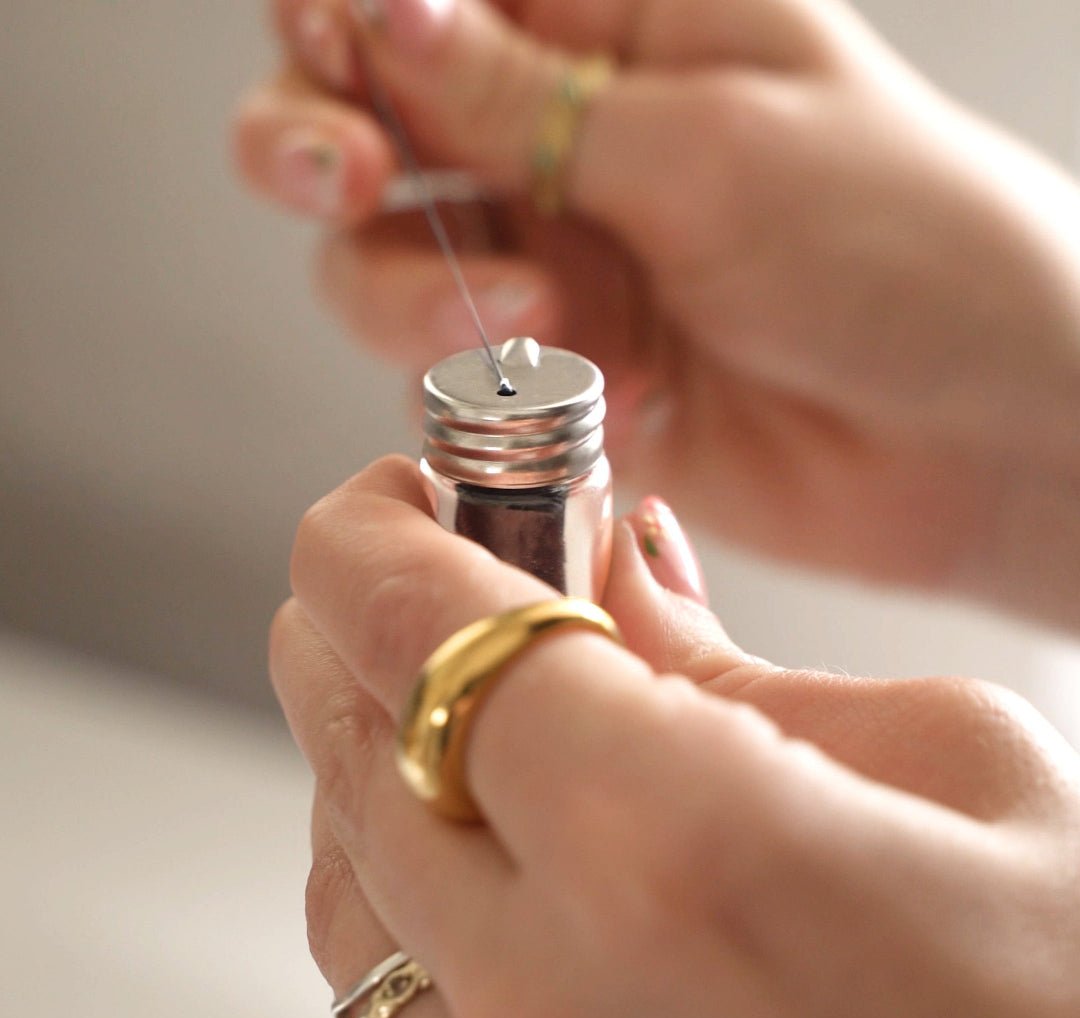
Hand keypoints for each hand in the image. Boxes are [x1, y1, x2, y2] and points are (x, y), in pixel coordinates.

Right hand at [233, 0, 1079, 626]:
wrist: (974, 429)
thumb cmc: (901, 244)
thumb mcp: (713, 139)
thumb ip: (529, 97)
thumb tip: (381, 15)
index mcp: (612, 30)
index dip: (340, 17)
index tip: (340, 58)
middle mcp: (562, 145)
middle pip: (362, 125)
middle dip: (318, 146)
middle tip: (356, 173)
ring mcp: (556, 266)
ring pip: (381, 268)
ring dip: (419, 293)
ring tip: (533, 320)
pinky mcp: (563, 379)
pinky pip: (457, 387)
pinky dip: (498, 395)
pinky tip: (610, 396)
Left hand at [271, 455, 1079, 1017]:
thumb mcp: (947, 761)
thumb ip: (731, 667)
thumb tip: (615, 574)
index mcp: (672, 849)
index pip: (423, 632)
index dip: (366, 538)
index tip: (379, 497)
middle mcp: (556, 1003)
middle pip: (356, 747)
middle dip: (360, 628)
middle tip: (417, 567)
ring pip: (343, 884)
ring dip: (367, 751)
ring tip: (436, 684)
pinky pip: (389, 998)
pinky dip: (391, 887)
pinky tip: (456, 833)